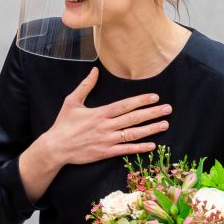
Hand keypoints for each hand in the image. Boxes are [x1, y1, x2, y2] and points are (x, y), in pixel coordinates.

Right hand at [43, 66, 170, 165]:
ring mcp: (107, 140)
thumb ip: (85, 86)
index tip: (155, 97)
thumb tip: (94, 71)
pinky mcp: (105, 152)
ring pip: (133, 134)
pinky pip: (126, 150)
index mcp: (100, 113)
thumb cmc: (63, 124)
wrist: (56, 147)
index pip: (125, 105)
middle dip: (152, 113)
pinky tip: (152, 145)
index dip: (141, 100)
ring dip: (151, 129)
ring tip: (165, 124)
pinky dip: (140, 148)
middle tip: (168, 109)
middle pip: (133, 118)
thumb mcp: (71, 102)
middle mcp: (106, 126)